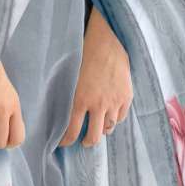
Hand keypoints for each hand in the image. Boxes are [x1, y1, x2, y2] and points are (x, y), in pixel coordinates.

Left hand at [58, 4, 132, 147]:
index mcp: (79, 100)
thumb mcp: (69, 77)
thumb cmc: (83, 55)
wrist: (106, 42)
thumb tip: (58, 112)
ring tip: (98, 128)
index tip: (63, 143)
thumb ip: (66, 97)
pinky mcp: (126, 96)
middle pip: (92, 137)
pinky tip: (110, 116)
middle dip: (86, 142)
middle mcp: (97, 105)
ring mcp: (113, 102)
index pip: (71, 132)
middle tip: (83, 142)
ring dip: (101, 130)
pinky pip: (121, 117)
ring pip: (108, 128)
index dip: (66, 141)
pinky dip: (115, 119)